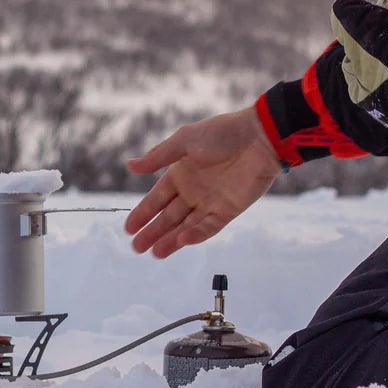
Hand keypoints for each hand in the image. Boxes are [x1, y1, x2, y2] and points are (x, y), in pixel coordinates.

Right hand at [124, 106, 280, 258]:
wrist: (258, 138)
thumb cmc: (221, 133)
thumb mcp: (184, 141)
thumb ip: (158, 157)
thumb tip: (129, 165)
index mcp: (180, 174)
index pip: (157, 198)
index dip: (143, 213)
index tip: (128, 228)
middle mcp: (193, 191)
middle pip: (169, 216)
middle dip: (152, 232)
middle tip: (136, 248)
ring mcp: (210, 203)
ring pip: (186, 226)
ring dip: (171, 239)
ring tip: (154, 253)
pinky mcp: (228, 210)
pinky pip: (208, 226)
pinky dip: (195, 234)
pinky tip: (181, 240)